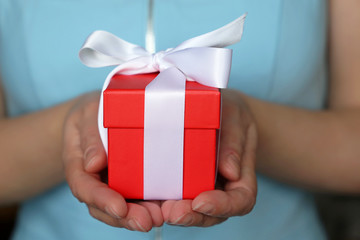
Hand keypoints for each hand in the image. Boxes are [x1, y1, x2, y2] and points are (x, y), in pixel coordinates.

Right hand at [62, 92, 162, 231]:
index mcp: (77, 164)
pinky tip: (164, 208)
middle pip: (102, 206)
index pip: (84, 187)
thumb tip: (93, 164)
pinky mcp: (126, 182)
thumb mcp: (86, 115)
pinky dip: (147, 206)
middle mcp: (92, 180)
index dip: (101, 199)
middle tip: (147, 221)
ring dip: (137, 216)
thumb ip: (90, 137)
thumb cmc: (91, 112)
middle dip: (124, 217)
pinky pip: (134, 198)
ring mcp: (109, 184)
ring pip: (119, 208)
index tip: (119, 208)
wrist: (95, 116)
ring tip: (158, 218)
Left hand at [161, 89, 256, 226]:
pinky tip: (148, 198)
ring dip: (175, 213)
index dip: (222, 206)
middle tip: (173, 212)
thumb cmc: (230, 113)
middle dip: (192, 216)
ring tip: (159, 210)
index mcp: (241, 178)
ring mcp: (201, 189)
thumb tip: (231, 172)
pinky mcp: (181, 184)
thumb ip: (234, 142)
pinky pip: (173, 197)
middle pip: (212, 214)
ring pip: (191, 211)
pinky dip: (162, 201)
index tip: (201, 202)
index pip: (240, 201)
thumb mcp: (236, 118)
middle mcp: (221, 190)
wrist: (218, 110)